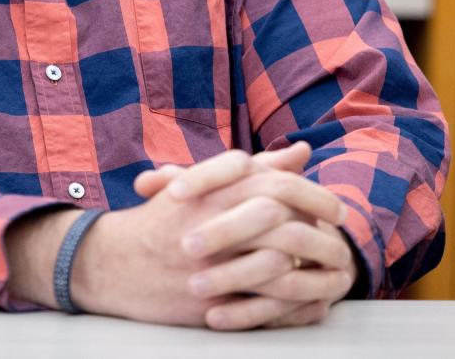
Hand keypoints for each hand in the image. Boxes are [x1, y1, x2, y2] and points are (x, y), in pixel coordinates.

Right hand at [67, 144, 345, 326]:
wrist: (114, 262)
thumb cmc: (164, 219)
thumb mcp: (206, 184)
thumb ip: (257, 168)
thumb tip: (301, 152)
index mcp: (211, 188)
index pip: (272, 182)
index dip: (311, 194)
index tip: (334, 207)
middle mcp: (209, 218)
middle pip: (279, 219)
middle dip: (317, 230)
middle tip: (339, 240)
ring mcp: (207, 260)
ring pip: (275, 261)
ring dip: (309, 269)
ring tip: (330, 270)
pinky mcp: (206, 298)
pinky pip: (260, 302)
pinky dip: (292, 303)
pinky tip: (311, 301)